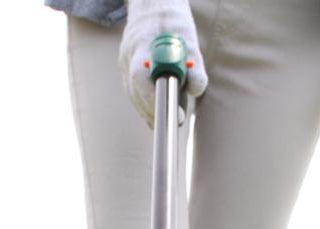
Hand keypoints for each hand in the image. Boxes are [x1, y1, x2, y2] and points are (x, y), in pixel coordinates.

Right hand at [118, 0, 207, 127]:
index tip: (164, 112)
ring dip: (146, 111)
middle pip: (135, 91)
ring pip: (132, 94)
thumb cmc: (173, 20)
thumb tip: (195, 90)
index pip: (139, 77)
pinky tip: (153, 116)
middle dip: (151, 110)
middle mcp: (128, 54)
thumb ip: (194, 65)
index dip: (150, 97)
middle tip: (168, 124)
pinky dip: (143, 104)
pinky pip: (132, 90)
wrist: (153, 2)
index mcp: (141, 44)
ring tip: (162, 124)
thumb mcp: (189, 39)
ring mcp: (124, 61)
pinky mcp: (126, 66)